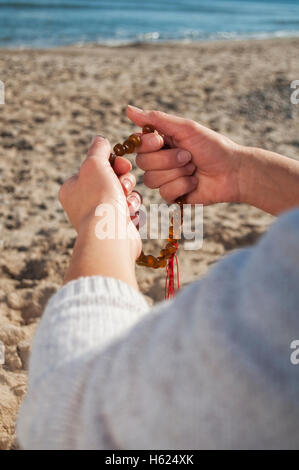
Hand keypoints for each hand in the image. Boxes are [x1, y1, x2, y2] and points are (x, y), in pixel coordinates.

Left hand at [59, 136, 141, 286]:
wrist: (110, 235)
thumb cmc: (99, 198)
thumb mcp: (94, 164)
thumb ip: (98, 149)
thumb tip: (100, 139)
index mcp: (73, 189)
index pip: (96, 168)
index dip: (112, 164)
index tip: (122, 164)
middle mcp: (84, 204)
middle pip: (112, 180)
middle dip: (124, 180)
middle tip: (124, 185)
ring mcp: (101, 217)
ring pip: (125, 195)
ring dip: (131, 196)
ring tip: (126, 204)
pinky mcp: (117, 228)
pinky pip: (131, 211)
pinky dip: (133, 211)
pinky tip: (129, 216)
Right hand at [127, 105, 241, 204]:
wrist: (233, 172)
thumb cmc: (213, 147)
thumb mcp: (186, 128)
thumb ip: (157, 120)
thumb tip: (128, 109)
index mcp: (161, 142)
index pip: (138, 144)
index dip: (147, 145)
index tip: (161, 141)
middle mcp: (160, 161)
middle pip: (143, 163)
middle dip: (168, 160)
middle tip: (188, 156)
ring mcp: (165, 179)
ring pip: (152, 180)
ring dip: (177, 173)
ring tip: (193, 169)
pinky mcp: (172, 196)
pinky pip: (165, 193)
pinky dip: (182, 186)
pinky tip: (195, 182)